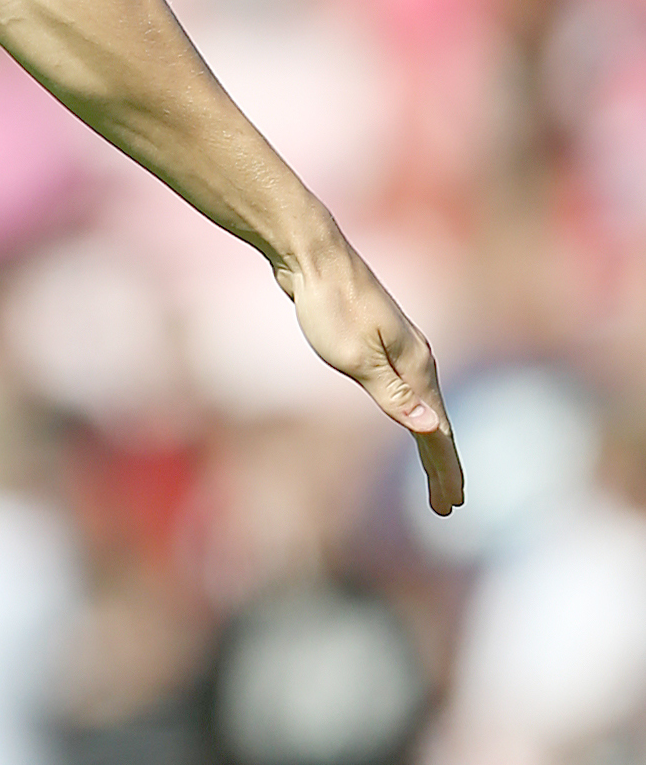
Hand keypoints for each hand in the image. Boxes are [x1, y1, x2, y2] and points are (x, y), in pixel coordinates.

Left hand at [280, 237, 466, 516]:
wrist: (314, 258)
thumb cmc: (330, 306)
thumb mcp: (356, 357)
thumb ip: (393, 395)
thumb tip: (432, 429)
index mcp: (417, 366)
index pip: (438, 432)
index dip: (445, 471)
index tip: (451, 505)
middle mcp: (419, 360)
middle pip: (437, 424)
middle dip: (443, 468)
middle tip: (448, 507)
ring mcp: (403, 351)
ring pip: (424, 408)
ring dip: (432, 445)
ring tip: (436, 475)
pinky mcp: (384, 345)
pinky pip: (408, 393)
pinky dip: (414, 417)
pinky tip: (413, 422)